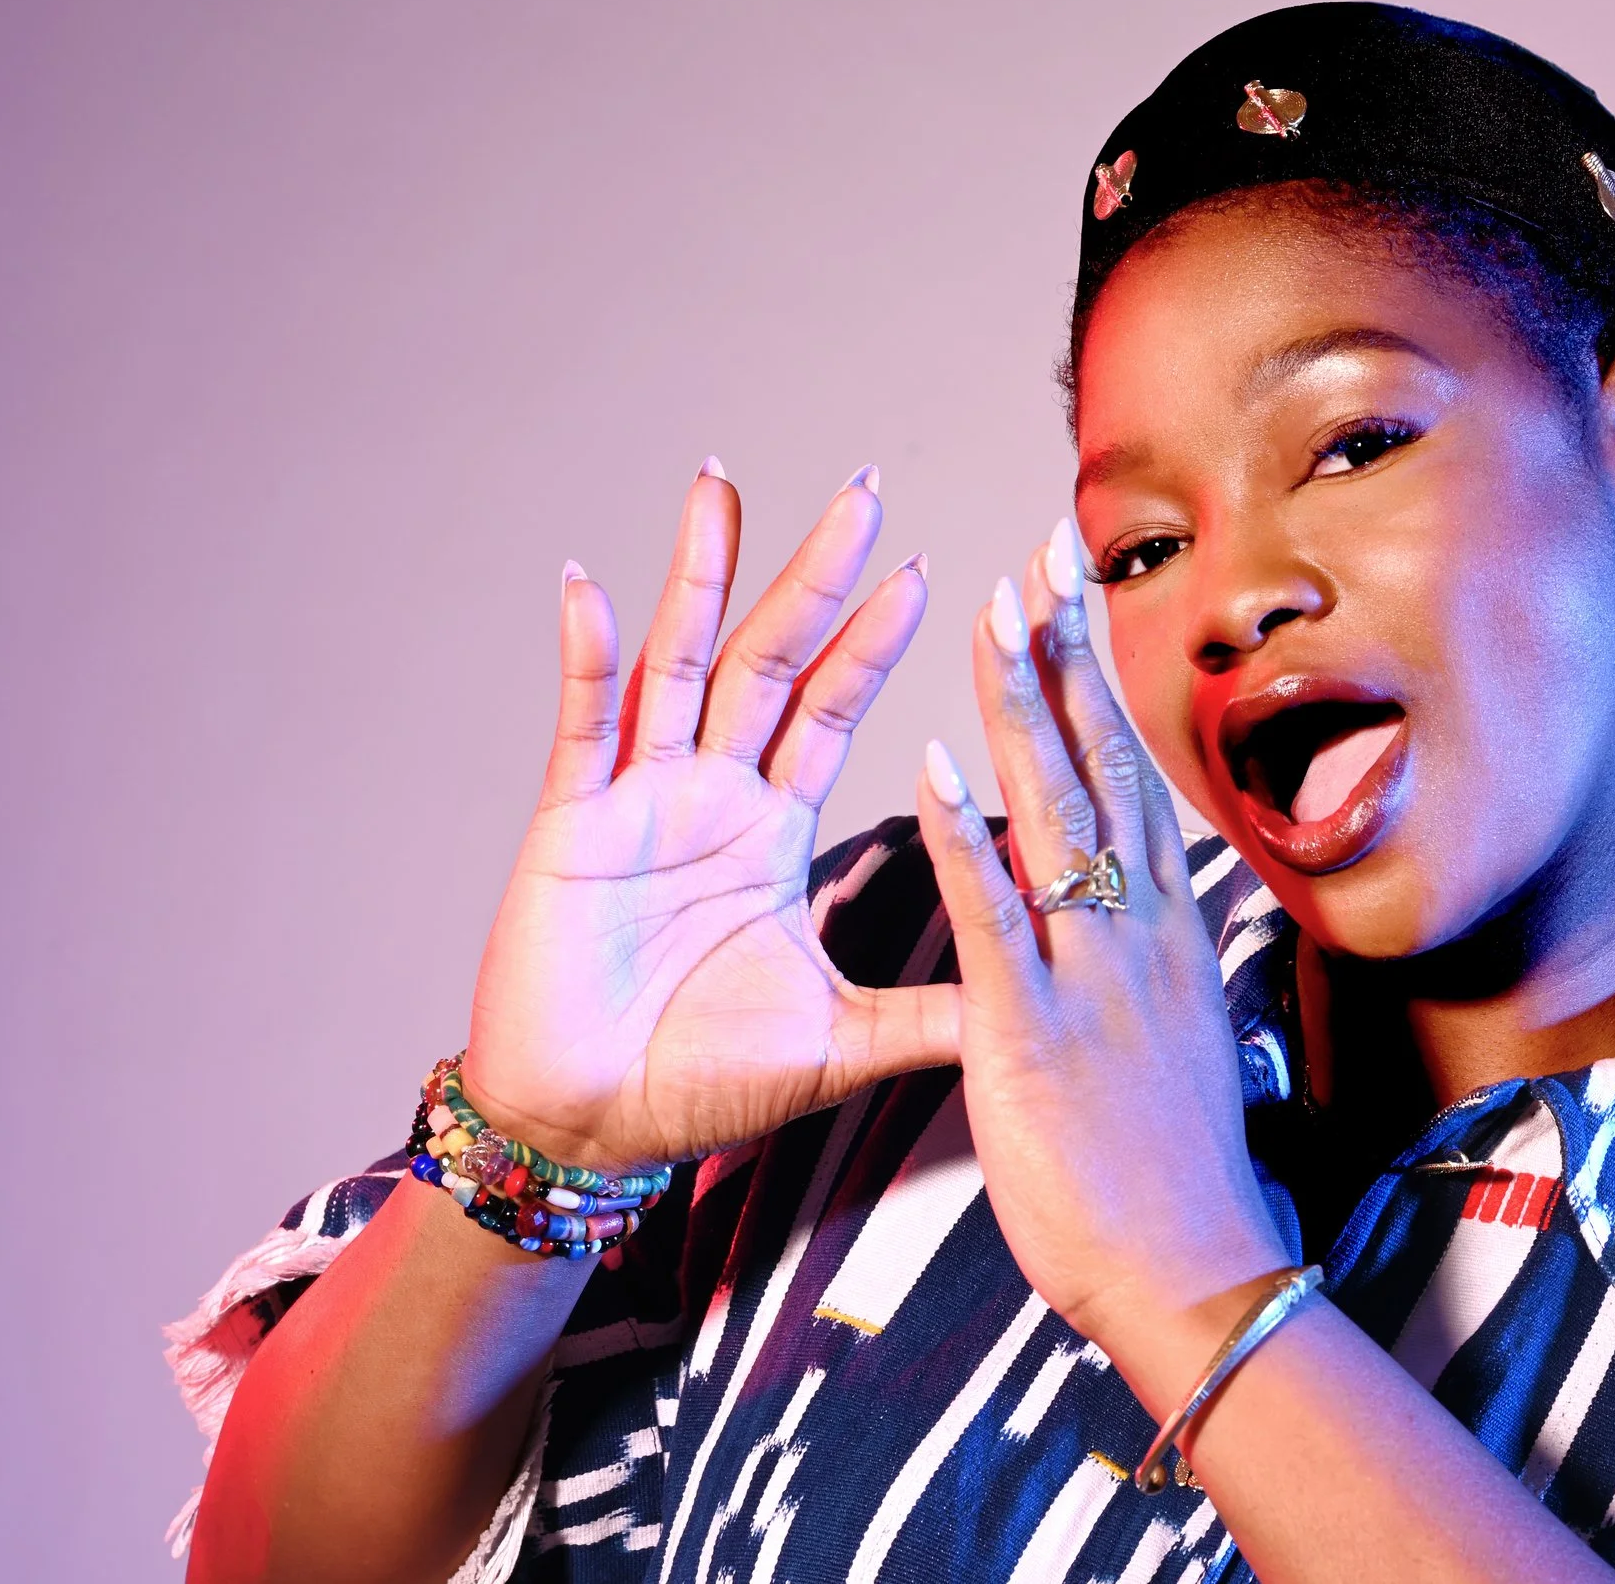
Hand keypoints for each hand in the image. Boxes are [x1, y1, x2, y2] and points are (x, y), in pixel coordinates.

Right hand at [463, 460, 956, 1172]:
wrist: (597, 1133)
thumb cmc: (705, 1082)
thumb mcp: (845, 1039)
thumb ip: (936, 1012)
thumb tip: (1042, 1003)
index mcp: (772, 825)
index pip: (837, 708)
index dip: (880, 639)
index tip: (937, 571)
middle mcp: (710, 791)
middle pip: (772, 657)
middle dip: (817, 572)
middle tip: (866, 490)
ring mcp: (639, 798)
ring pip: (679, 661)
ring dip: (702, 574)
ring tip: (723, 482)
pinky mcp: (571, 827)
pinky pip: (581, 727)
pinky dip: (586, 657)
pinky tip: (592, 585)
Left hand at [915, 520, 1290, 1361]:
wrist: (1195, 1269)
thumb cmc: (1178, 1169)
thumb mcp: (1177, 1042)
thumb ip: (1151, 965)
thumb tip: (1143, 917)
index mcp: (1166, 930)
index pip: (1132, 777)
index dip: (1101, 684)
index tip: (1075, 606)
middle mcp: (1140, 928)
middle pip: (1101, 763)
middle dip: (1067, 654)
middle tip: (1040, 553)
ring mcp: (1091, 971)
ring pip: (1053, 810)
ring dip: (1019, 703)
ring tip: (990, 609)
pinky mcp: (1032, 1027)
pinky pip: (993, 911)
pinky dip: (961, 833)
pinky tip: (931, 762)